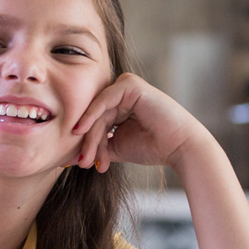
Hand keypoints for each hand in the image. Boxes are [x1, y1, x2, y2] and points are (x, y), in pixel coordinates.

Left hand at [73, 73, 207, 172]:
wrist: (179, 148)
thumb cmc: (153, 148)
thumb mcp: (117, 147)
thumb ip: (97, 145)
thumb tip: (70, 155)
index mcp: (120, 105)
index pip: (96, 122)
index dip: (88, 142)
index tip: (79, 163)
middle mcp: (123, 94)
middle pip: (95, 117)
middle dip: (88, 142)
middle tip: (83, 163)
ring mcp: (127, 86)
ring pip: (98, 111)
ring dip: (91, 136)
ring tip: (88, 158)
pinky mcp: (131, 84)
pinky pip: (104, 99)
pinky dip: (92, 115)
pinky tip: (82, 130)